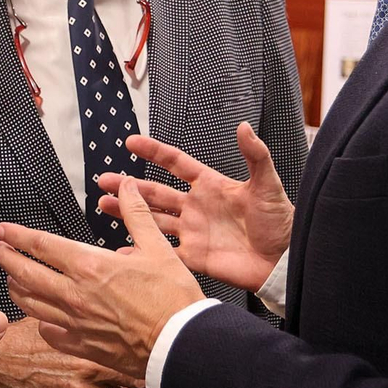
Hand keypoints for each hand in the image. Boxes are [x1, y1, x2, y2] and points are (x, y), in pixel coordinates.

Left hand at [0, 179, 205, 379]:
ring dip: (17, 288)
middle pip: (26, 274)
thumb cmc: (172, 297)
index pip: (42, 246)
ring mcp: (75, 323)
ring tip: (11, 278)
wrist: (180, 345)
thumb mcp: (157, 248)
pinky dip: (41, 322)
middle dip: (7, 259)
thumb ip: (136, 214)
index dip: (17, 236)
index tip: (2, 229)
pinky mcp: (82, 346)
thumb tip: (126, 185)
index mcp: (90, 266)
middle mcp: (75, 294)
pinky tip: (42, 317)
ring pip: (32, 304)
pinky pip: (50, 332)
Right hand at [0, 318, 144, 387]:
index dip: (144, 359)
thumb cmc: (25, 338)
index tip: (148, 358)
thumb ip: (84, 322)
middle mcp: (89, 373)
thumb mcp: (56, 320)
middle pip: (134, 384)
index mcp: (89, 347)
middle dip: (141, 383)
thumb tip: (109, 311)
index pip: (133, 358)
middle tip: (147, 380)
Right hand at [95, 123, 292, 292]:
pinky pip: (163, 253)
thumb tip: (244, 127)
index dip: (154, 152)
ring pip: (152, 220)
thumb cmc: (280, 221)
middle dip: (128, 186)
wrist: (283, 260)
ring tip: (104, 206)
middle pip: (155, 192)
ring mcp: (192, 232)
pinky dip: (143, 251)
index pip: (176, 163)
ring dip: (129, 213)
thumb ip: (255, 155)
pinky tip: (124, 250)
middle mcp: (196, 207)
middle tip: (104, 179)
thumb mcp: (267, 184)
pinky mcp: (194, 257)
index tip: (131, 142)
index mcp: (210, 185)